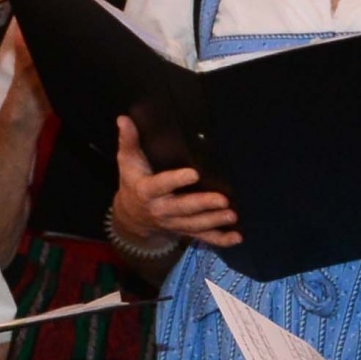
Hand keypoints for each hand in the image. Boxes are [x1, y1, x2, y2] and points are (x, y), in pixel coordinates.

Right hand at [111, 119, 237, 258]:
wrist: (131, 216)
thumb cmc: (133, 182)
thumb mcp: (127, 162)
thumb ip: (129, 141)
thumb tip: (124, 119)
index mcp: (147, 191)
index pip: (162, 185)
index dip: (177, 181)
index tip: (194, 174)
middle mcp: (161, 209)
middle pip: (183, 208)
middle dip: (203, 204)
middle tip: (223, 200)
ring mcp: (174, 222)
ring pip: (195, 225)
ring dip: (214, 221)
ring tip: (232, 215)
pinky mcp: (185, 230)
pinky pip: (202, 238)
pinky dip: (220, 240)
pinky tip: (237, 237)